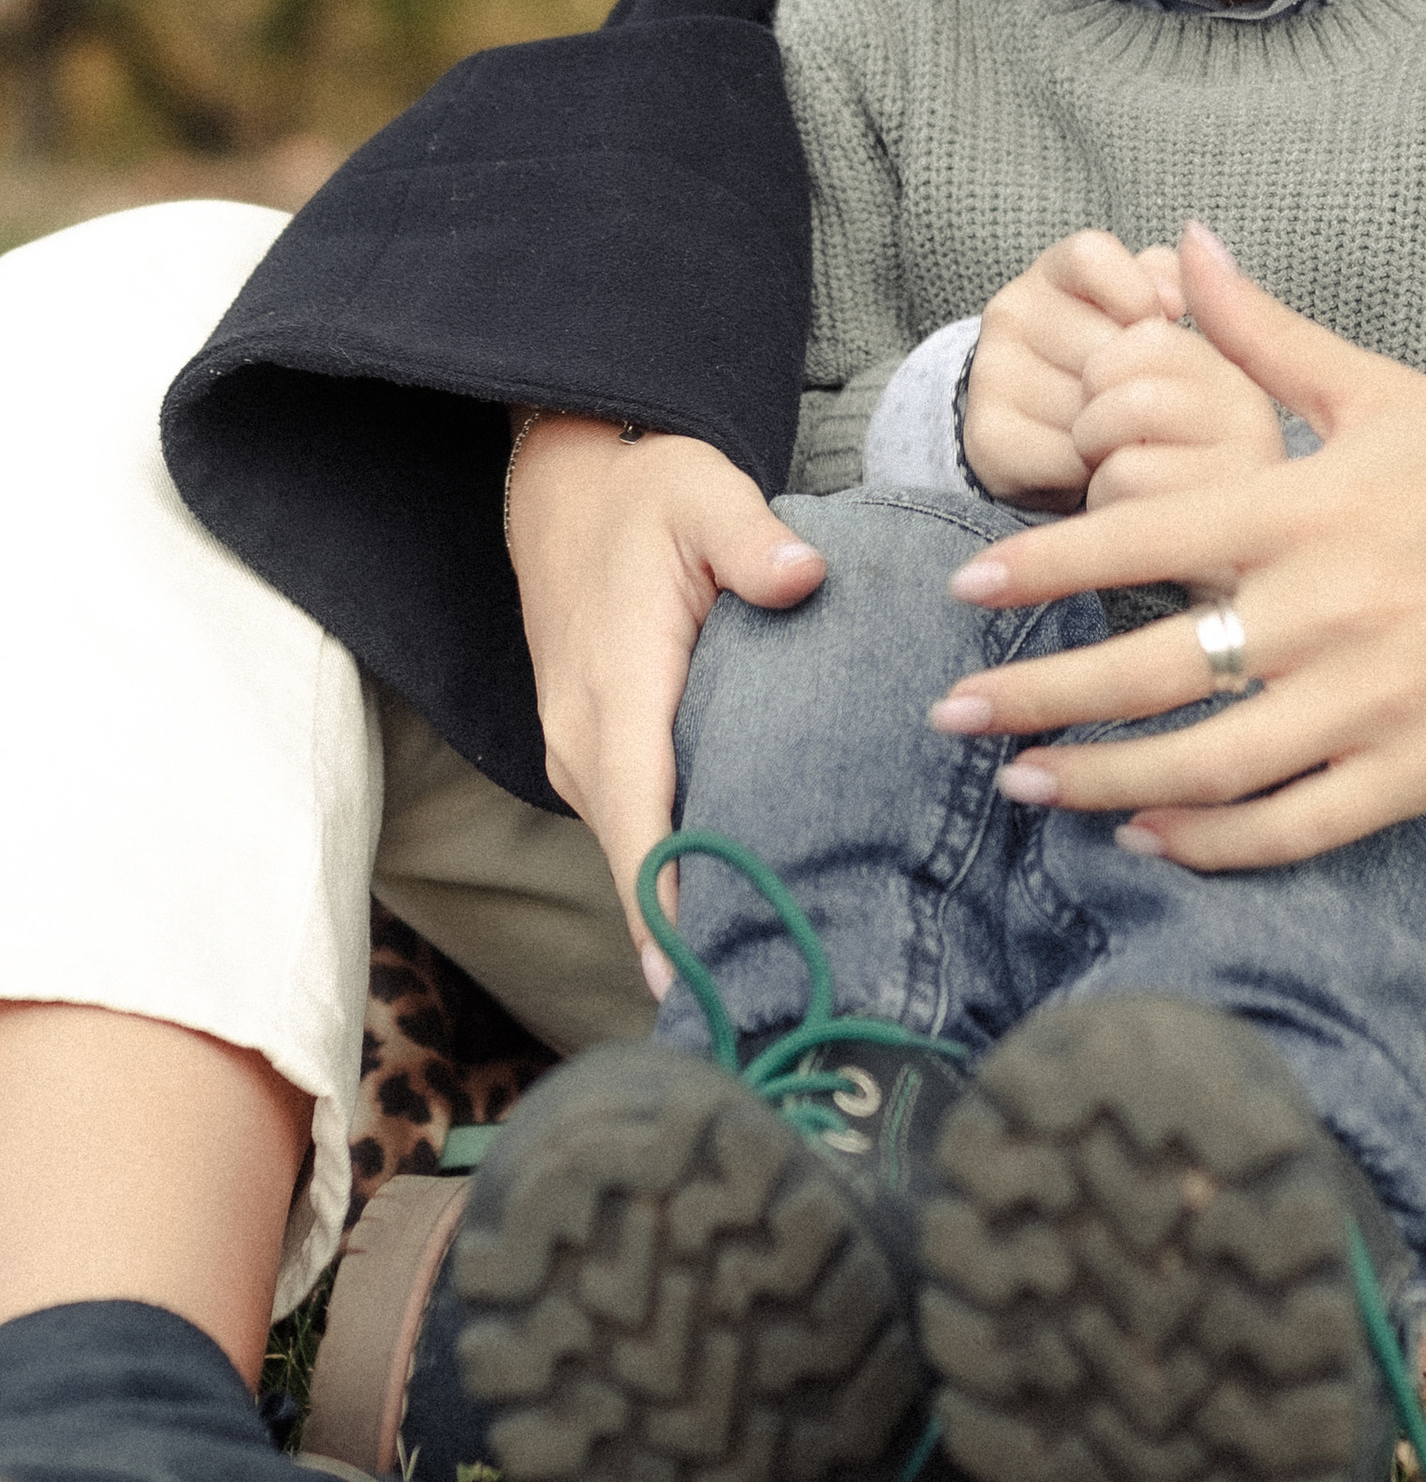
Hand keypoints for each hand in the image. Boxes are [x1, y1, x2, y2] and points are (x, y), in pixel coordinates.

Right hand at [505, 414, 826, 984]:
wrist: (565, 484)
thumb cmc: (646, 491)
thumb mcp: (706, 492)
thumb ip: (753, 538)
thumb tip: (803, 575)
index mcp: (617, 691)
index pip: (638, 819)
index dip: (664, 904)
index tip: (696, 981)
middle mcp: (585, 741)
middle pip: (638, 858)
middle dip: (693, 928)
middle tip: (773, 997)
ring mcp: (581, 752)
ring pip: (636, 846)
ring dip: (686, 899)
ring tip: (772, 960)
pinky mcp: (593, 752)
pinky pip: (636, 821)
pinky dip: (676, 859)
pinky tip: (742, 887)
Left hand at [925, 228, 1425, 866]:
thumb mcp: (1383, 386)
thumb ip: (1267, 333)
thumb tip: (1181, 244)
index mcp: (1316, 506)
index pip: (1149, 533)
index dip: (1047, 563)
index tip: (966, 585)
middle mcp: (1335, 608)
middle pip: (1153, 666)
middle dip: (1039, 697)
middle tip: (951, 709)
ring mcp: (1377, 702)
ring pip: (1209, 764)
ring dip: (1102, 782)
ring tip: (1024, 784)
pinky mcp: (1419, 772)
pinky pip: (1293, 826)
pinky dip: (1209, 839)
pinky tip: (1145, 831)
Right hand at [964, 230, 1184, 500]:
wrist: (1046, 428)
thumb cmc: (1110, 356)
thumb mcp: (1139, 304)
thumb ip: (1165, 280)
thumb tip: (1171, 298)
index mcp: (1050, 271)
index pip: (1091, 256)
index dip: (1137, 292)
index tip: (1160, 323)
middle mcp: (1010, 313)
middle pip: (1103, 344)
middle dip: (1142, 377)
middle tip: (1149, 393)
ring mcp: (991, 375)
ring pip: (1089, 406)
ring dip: (1124, 428)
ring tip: (1128, 427)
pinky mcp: (987, 438)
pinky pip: (1068, 456)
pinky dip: (1097, 466)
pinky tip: (1101, 457)